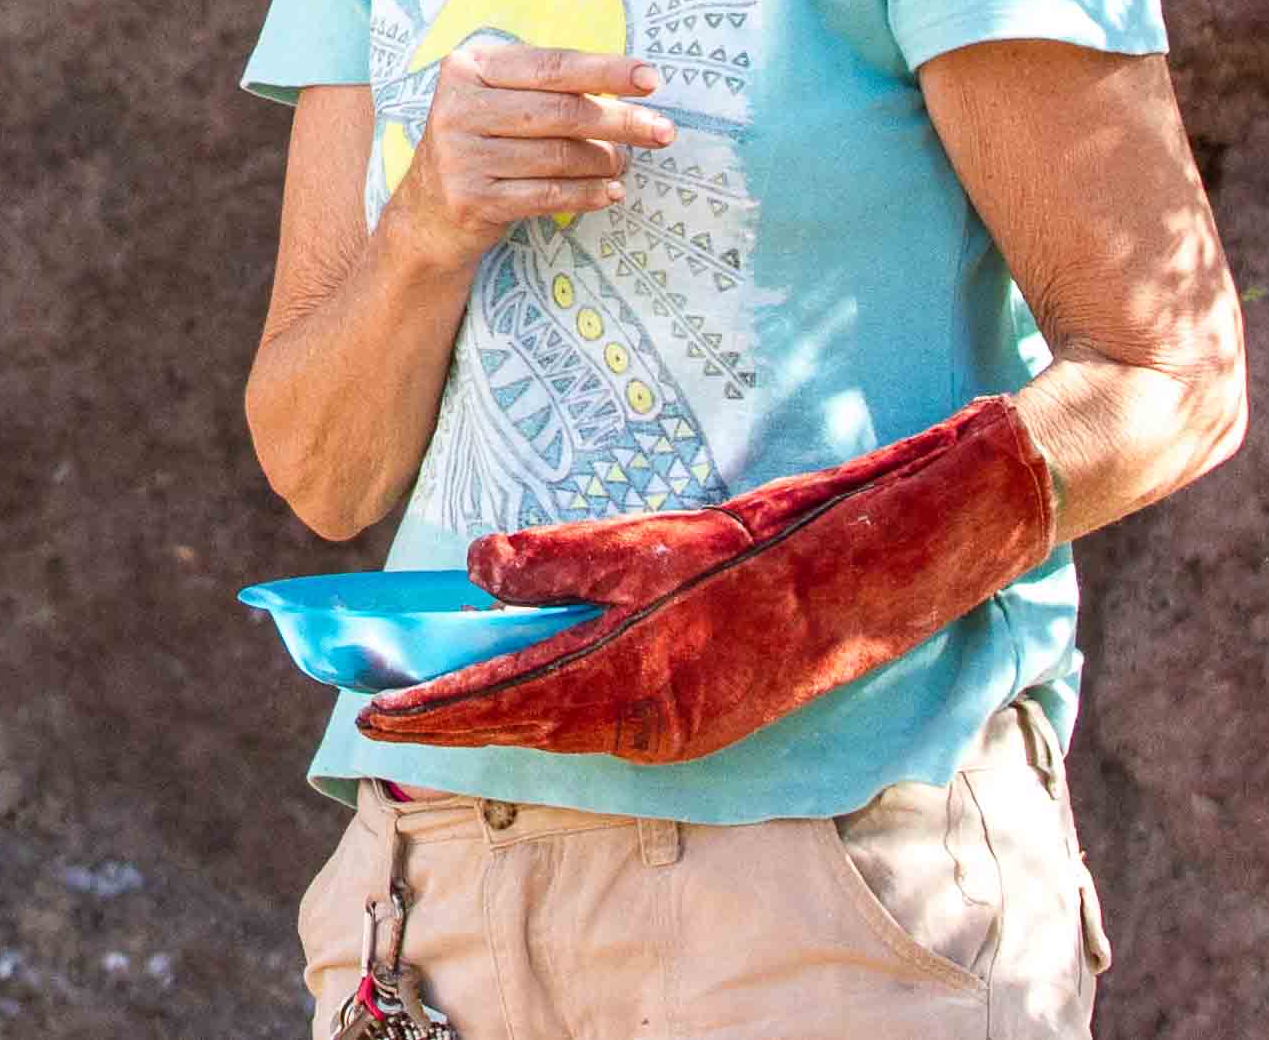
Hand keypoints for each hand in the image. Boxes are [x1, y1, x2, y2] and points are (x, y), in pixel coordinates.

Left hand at [355, 395, 1057, 765]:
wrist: (899, 567)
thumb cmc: (786, 542)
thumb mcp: (665, 539)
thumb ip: (565, 558)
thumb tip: (475, 566)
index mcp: (638, 680)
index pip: (509, 702)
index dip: (434, 711)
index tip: (368, 712)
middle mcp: (658, 722)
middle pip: (528, 726)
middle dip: (454, 717)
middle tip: (380, 706)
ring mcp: (690, 726)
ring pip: (569, 728)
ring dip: (505, 715)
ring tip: (437, 698)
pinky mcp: (714, 714)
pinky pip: (613, 722)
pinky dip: (560, 710)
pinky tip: (536, 688)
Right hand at [384, 41, 672, 270]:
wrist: (427, 212)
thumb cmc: (481, 142)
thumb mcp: (497, 99)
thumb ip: (547, 86)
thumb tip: (630, 89)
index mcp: (468, 66)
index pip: (551, 65)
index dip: (605, 71)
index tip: (651, 79)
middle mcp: (458, 106)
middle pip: (559, 111)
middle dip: (620, 121)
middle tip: (663, 131)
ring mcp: (460, 155)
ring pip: (558, 156)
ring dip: (605, 161)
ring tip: (627, 162)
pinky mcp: (471, 198)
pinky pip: (548, 195)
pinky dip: (588, 194)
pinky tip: (611, 192)